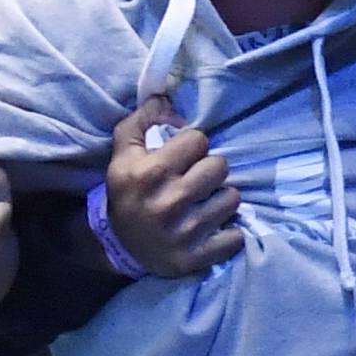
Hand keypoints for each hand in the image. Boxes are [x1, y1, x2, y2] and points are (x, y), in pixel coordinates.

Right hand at [105, 97, 243, 277]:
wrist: (119, 246)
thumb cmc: (127, 192)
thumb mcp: (123, 152)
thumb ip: (142, 120)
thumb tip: (166, 98)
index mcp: (152, 173)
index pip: (198, 140)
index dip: (192, 145)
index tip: (183, 157)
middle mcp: (170, 202)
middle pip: (220, 166)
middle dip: (210, 170)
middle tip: (198, 179)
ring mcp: (186, 232)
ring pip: (232, 198)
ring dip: (221, 198)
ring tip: (205, 203)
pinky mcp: (198, 257)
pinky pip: (236, 236)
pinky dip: (229, 231)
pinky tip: (213, 227)